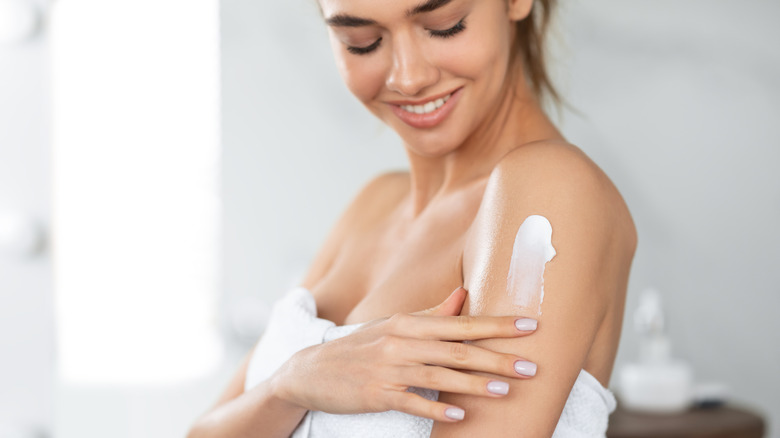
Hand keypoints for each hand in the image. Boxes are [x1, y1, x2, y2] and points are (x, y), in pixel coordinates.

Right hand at [270, 287, 538, 422]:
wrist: (311, 370)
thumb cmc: (360, 346)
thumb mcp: (394, 324)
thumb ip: (432, 313)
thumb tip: (465, 295)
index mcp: (409, 322)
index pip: (462, 323)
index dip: (497, 325)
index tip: (530, 326)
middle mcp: (401, 341)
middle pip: (457, 349)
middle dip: (496, 357)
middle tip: (531, 365)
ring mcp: (388, 368)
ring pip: (439, 375)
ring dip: (473, 384)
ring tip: (505, 390)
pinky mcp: (377, 394)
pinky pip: (411, 401)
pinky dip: (436, 407)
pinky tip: (459, 415)